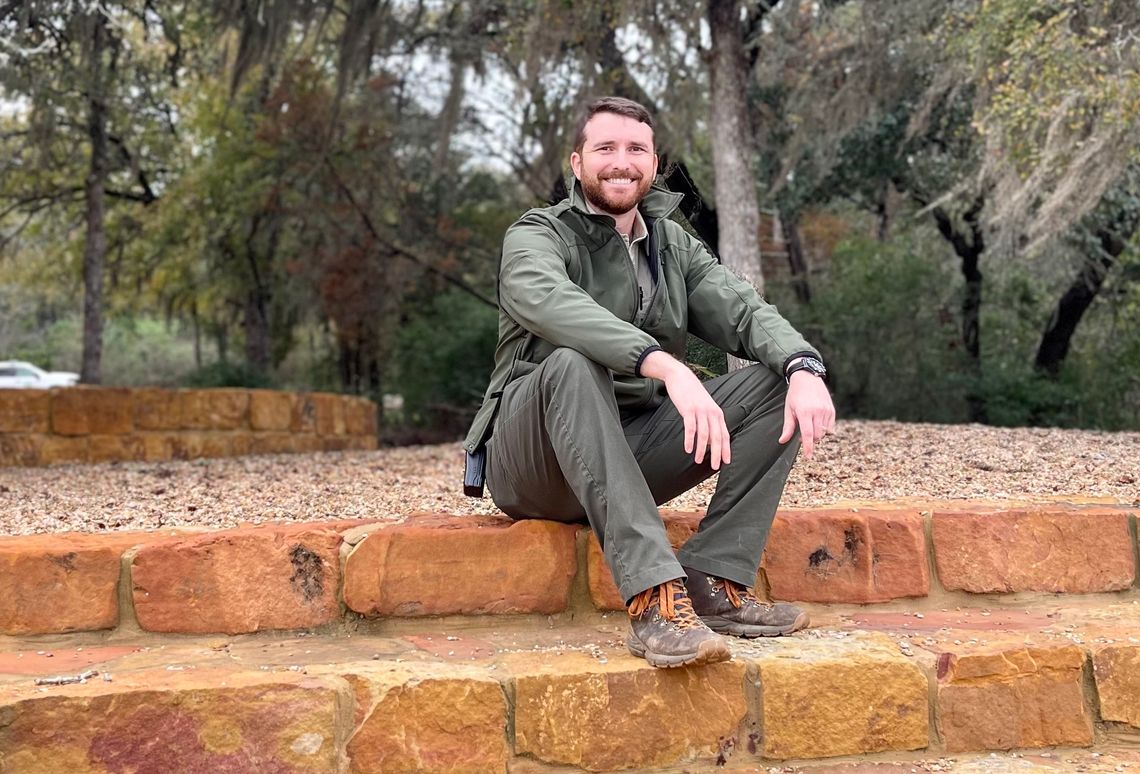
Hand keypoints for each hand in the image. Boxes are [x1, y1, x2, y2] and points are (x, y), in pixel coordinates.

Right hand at [640, 351, 730, 469]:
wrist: (681, 377)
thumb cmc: (692, 394)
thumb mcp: (704, 408)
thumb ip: (709, 423)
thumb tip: (710, 442)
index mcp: (717, 413)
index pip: (724, 434)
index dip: (726, 449)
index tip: (726, 462)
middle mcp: (711, 412)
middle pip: (717, 437)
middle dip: (717, 453)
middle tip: (715, 466)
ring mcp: (700, 411)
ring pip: (704, 434)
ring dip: (702, 449)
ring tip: (698, 460)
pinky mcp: (688, 409)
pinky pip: (690, 428)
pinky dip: (690, 440)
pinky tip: (688, 449)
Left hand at [778, 372, 835, 458]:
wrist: (807, 377)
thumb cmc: (795, 394)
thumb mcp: (788, 409)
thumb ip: (787, 427)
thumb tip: (782, 441)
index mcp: (804, 412)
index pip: (808, 434)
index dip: (808, 448)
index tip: (808, 457)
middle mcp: (817, 411)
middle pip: (817, 435)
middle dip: (811, 440)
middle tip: (802, 436)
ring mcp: (826, 410)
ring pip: (824, 432)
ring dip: (817, 435)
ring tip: (809, 426)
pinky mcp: (832, 409)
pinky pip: (830, 426)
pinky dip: (824, 429)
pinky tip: (817, 423)